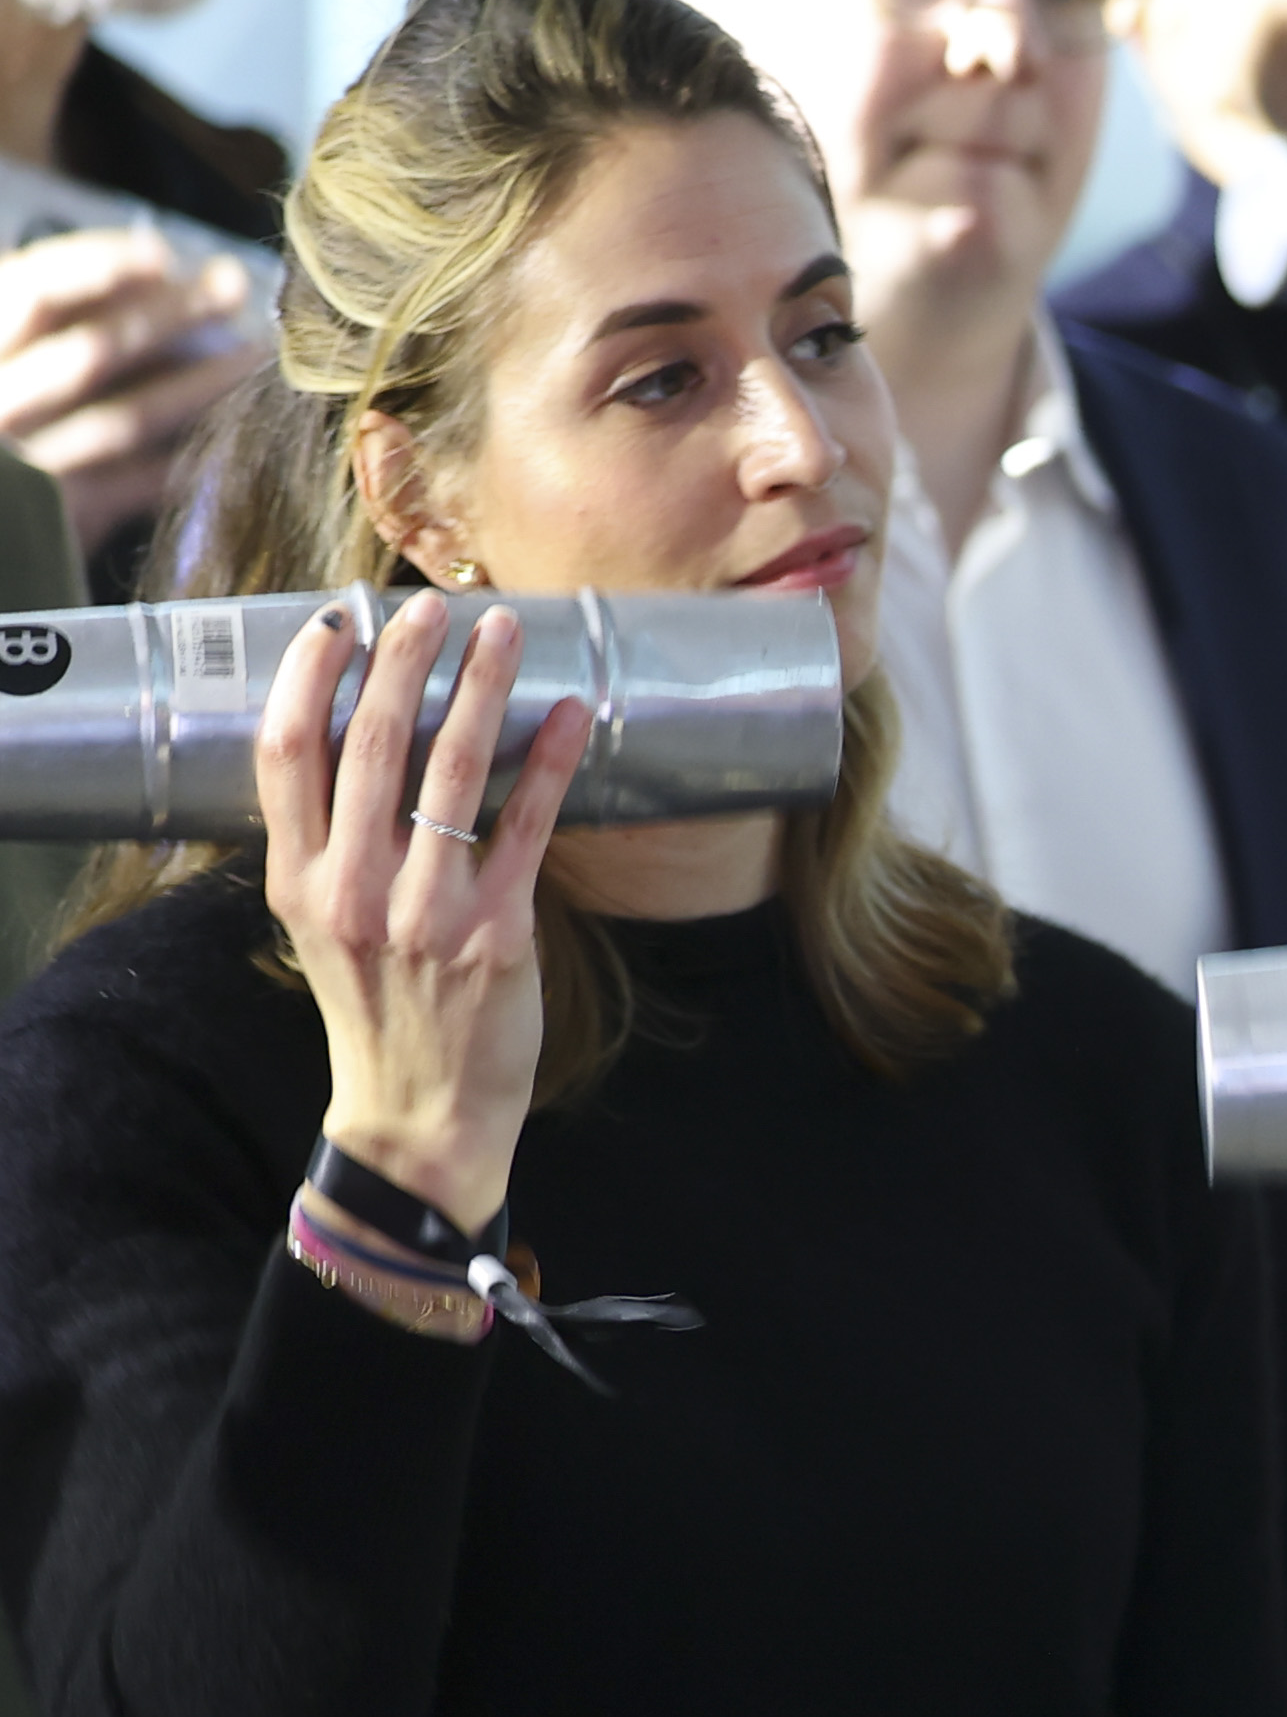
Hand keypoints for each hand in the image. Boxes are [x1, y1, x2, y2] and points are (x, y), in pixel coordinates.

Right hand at [0, 226, 259, 543]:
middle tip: (230, 285)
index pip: (32, 291)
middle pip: (96, 347)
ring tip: (253, 353)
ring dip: (200, 380)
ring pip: (128, 414)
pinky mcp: (54, 521)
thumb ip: (3, 314)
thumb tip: (37, 254)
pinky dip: (185, 459)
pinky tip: (234, 437)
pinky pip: (134, 485)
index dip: (99, 264)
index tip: (159, 252)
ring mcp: (26, 467)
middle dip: (171, 312)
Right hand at [261, 591, 587, 1226]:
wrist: (418, 1111)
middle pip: (370, 743)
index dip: (309, 677)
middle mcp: (353, 887)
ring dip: (482, 688)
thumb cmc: (376, 1006)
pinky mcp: (498, 933)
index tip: (338, 621)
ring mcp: (425, 911)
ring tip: (506, 629)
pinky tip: (572, 713)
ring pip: (453, 771)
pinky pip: (528, 826)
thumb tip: (353, 745)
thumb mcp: (321, 924)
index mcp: (298, 879)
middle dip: (405, 661)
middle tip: (432, 605)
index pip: (285, 751)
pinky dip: (552, 761)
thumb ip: (329, 844)